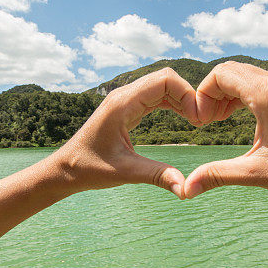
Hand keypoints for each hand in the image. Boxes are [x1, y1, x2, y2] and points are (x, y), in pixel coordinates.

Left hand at [48, 68, 199, 198]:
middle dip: (188, 95)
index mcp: (122, 104)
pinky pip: (155, 97)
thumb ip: (157, 176)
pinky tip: (184, 119)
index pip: (164, 80)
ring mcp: (125, 101)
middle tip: (202, 121)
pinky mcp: (127, 109)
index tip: (198, 121)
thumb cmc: (88, 169)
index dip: (188, 95)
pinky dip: (173, 104)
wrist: (64, 170)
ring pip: (162, 86)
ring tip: (197, 121)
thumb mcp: (125, 173)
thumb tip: (186, 189)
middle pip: (166, 79)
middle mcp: (124, 96)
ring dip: (182, 99)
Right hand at [184, 61, 267, 200]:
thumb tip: (185, 189)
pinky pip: (260, 82)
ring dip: (226, 92)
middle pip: (231, 70)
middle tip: (208, 122)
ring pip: (246, 74)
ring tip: (219, 120)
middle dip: (212, 92)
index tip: (203, 123)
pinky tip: (238, 117)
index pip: (221, 74)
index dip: (202, 95)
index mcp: (267, 95)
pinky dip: (242, 93)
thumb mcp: (256, 174)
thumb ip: (218, 175)